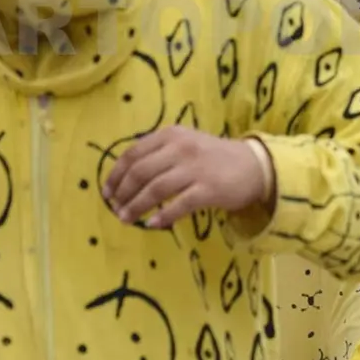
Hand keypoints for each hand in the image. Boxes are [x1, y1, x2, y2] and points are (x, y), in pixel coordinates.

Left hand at [104, 126, 269, 228]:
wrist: (252, 165)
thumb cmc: (213, 157)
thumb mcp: (185, 143)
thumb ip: (159, 153)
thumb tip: (126, 178)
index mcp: (171, 135)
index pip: (133, 153)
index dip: (116, 174)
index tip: (107, 191)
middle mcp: (181, 148)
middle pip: (141, 172)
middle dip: (123, 193)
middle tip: (115, 208)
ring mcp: (195, 168)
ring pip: (155, 189)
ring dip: (137, 207)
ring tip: (126, 219)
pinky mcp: (208, 189)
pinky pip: (178, 205)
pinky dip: (162, 216)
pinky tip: (153, 225)